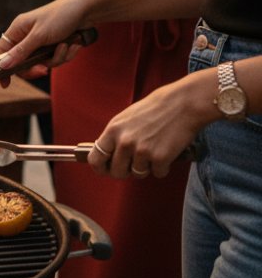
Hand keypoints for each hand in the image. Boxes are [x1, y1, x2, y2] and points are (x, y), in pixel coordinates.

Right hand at [0, 0, 95, 78]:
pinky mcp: (55, 45)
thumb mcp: (39, 36)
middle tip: (44, 70)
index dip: (2, 67)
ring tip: (65, 45)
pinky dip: (66, 54)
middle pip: (23, 62)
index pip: (2, 51)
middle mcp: (27, 36)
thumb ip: (20, 52)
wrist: (87, 10)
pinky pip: (55, 59)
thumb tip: (2, 65)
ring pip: (42, 62)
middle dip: (36, 67)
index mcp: (18, 29)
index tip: (5, 83)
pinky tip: (73, 44)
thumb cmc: (61, 16)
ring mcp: (41, 42)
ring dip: (56, 58)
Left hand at [86, 71, 215, 179]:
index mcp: (113, 130)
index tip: (106, 169)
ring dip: (146, 167)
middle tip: (134, 164)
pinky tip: (166, 152)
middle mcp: (124, 142)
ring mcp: (142, 152)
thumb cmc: (155, 108)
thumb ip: (116, 136)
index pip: (95, 159)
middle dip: (125, 171)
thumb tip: (109, 154)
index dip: (100, 167)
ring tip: (153, 151)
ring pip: (138, 174)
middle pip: (116, 172)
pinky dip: (163, 167)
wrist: (182, 103)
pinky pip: (157, 173)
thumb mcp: (126, 118)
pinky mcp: (160, 158)